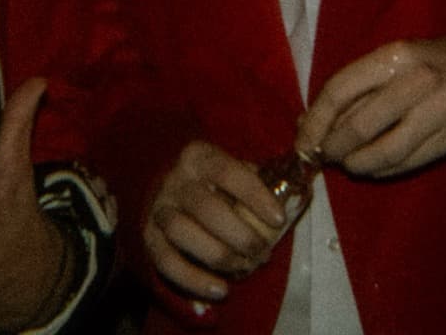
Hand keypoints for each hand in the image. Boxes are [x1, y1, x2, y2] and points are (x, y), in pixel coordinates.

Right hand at [144, 141, 289, 302]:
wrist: (166, 189)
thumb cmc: (212, 182)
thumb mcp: (231, 169)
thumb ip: (256, 180)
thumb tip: (296, 194)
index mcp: (199, 157)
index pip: (227, 171)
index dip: (254, 195)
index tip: (278, 218)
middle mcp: (175, 180)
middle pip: (205, 207)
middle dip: (239, 235)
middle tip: (263, 253)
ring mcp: (159, 209)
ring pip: (182, 232)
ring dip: (218, 255)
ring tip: (244, 267)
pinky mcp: (149, 237)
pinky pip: (166, 261)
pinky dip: (193, 280)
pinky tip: (220, 289)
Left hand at [296, 34, 445, 177]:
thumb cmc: (439, 59)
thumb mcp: (398, 57)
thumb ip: (359, 87)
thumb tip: (311, 121)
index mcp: (395, 56)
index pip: (340, 90)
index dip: (315, 120)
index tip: (303, 140)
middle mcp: (416, 82)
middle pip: (358, 126)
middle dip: (332, 148)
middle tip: (323, 155)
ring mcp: (438, 112)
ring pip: (383, 152)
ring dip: (356, 164)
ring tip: (348, 163)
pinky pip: (407, 163)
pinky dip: (382, 170)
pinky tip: (372, 167)